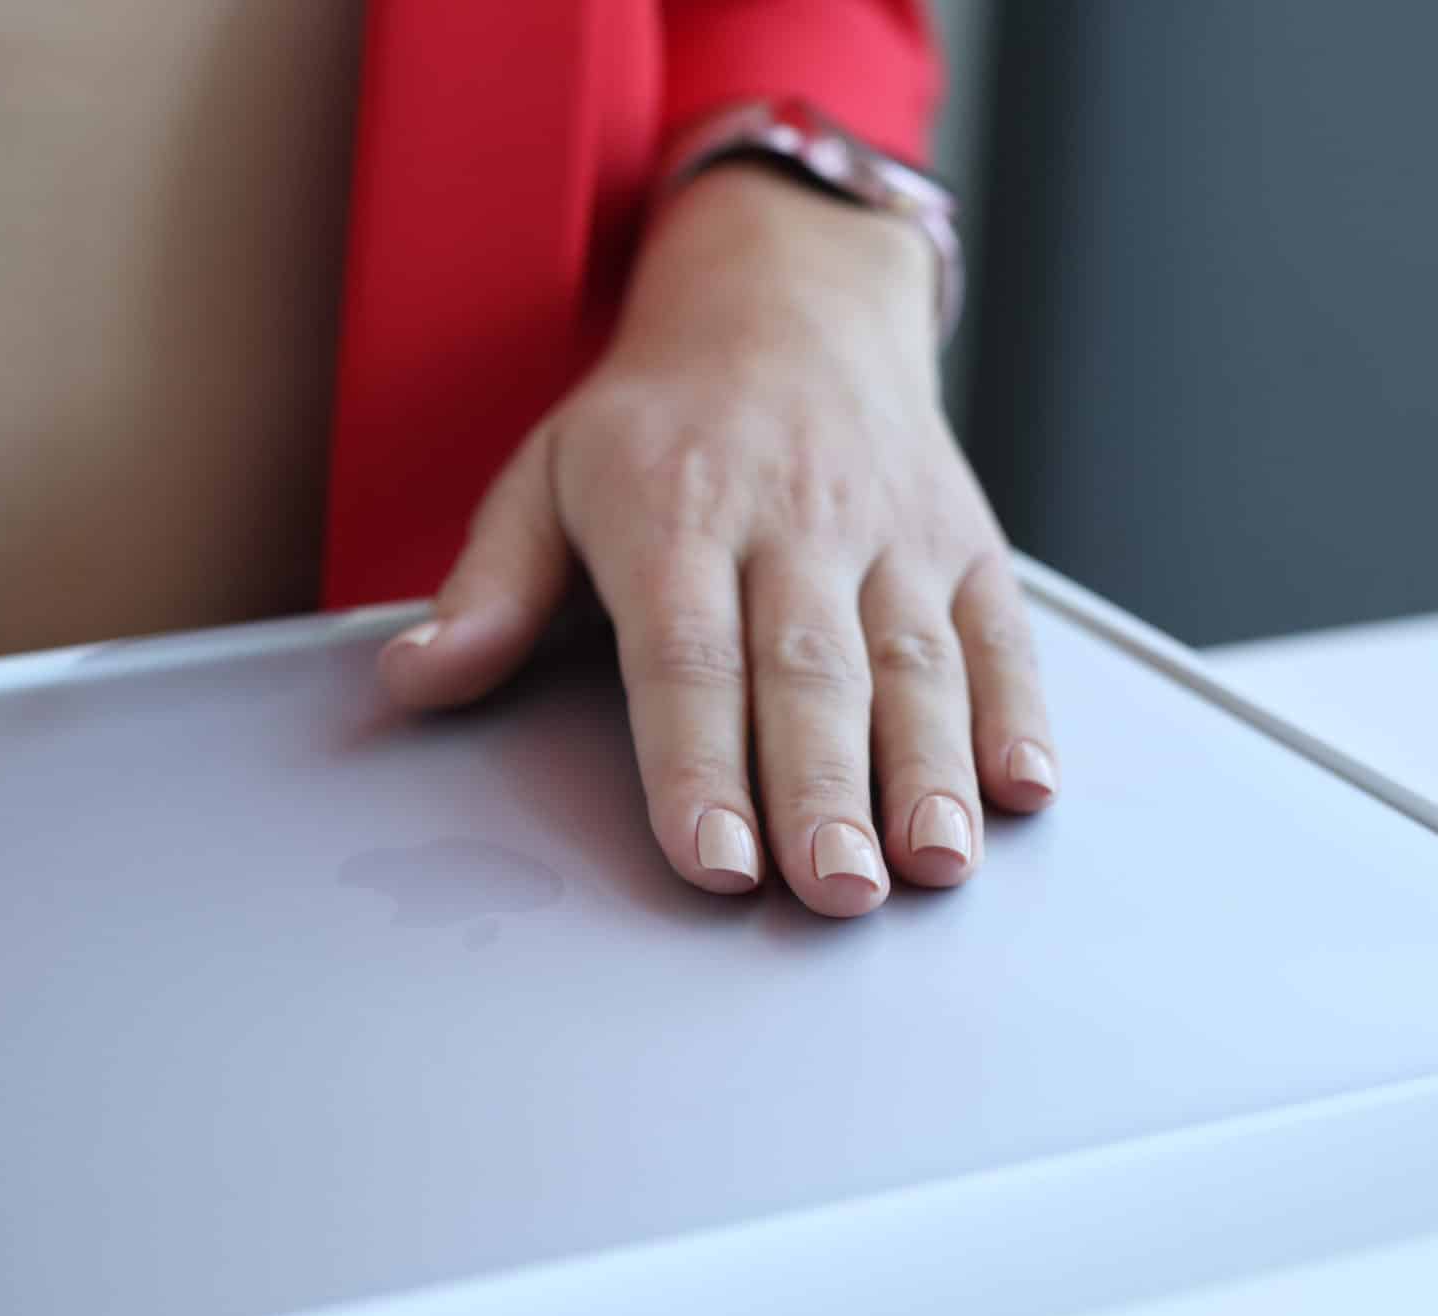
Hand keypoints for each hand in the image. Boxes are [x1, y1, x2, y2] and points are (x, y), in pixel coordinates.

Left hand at [380, 166, 1057, 913]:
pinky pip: (1000, 631)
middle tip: (834, 891)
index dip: (699, 762)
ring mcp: (892, 533)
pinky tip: (1021, 790)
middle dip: (825, 789)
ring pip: (917, 661)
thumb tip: (416, 679)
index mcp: (676, 512)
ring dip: (930, 769)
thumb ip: (491, 591)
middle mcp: (793, 522)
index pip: (687, 654)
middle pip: (811, 671)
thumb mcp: (545, 477)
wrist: (790, 303)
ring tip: (931, 865)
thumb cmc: (654, 424)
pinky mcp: (967, 543)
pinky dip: (1017, 712)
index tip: (714, 857)